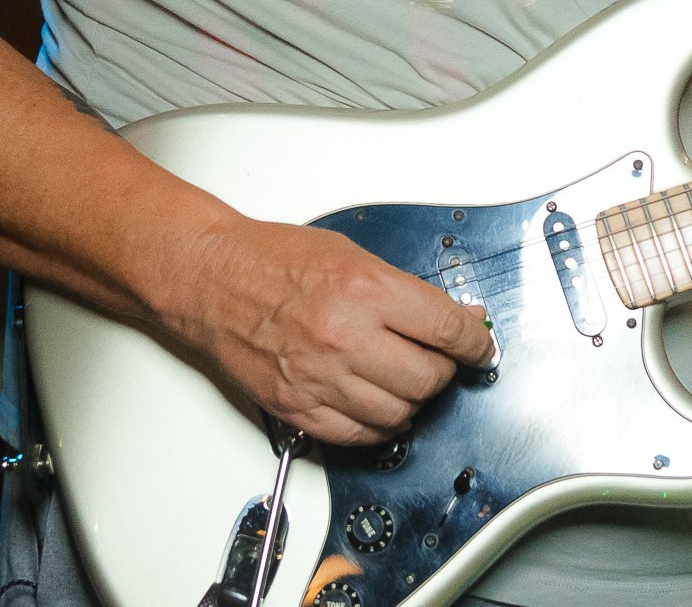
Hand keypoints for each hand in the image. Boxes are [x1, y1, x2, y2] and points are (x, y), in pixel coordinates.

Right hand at [158, 217, 497, 445]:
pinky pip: (358, 436)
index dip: (474, 342)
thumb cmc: (273, 260)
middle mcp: (345, 338)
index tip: (479, 345)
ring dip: (413, 401)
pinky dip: (379, 426)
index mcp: (365, 291)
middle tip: (439, 359)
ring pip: (398, 415)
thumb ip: (405, 291)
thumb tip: (454, 319)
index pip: (446, 329)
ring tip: (405, 380)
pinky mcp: (297, 407)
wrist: (212, 279)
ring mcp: (319, 378)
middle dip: (443, 370)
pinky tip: (379, 406)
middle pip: (427, 378)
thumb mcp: (353, 255)